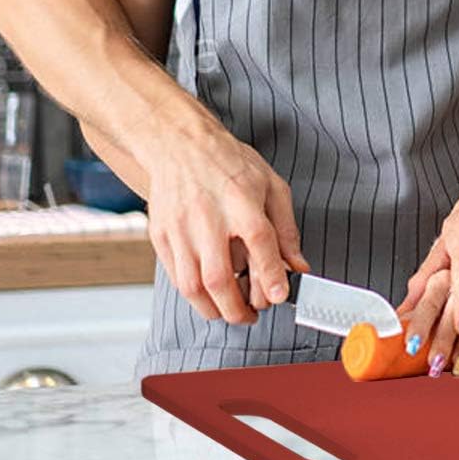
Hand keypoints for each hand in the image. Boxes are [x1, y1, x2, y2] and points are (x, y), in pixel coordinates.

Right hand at [141, 117, 309, 324]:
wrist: (180, 145)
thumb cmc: (228, 163)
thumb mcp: (271, 185)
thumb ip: (286, 229)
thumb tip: (298, 266)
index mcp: (240, 199)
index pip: (258, 242)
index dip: (271, 273)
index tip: (279, 296)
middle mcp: (207, 216)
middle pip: (219, 276)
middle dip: (238, 308)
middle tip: (253, 314)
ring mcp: (179, 229)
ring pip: (193, 286)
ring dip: (215, 309)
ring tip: (232, 311)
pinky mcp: (160, 237)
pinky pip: (175, 279)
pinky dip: (194, 296)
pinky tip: (210, 295)